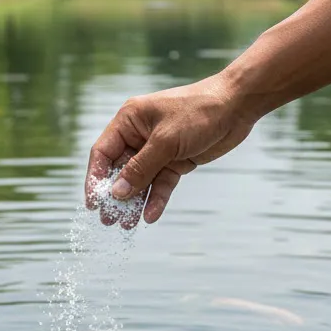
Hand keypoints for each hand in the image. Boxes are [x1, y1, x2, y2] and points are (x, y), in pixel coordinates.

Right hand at [85, 72, 256, 228]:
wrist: (237, 106)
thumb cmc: (198, 112)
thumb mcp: (166, 142)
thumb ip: (140, 169)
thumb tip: (116, 193)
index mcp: (129, 121)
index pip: (103, 153)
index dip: (95, 178)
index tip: (93, 203)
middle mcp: (139, 135)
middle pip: (120, 170)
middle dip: (115, 195)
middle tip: (109, 220)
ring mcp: (158, 149)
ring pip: (140, 181)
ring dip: (134, 202)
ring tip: (127, 224)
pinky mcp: (175, 161)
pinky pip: (160, 184)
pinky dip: (156, 199)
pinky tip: (151, 215)